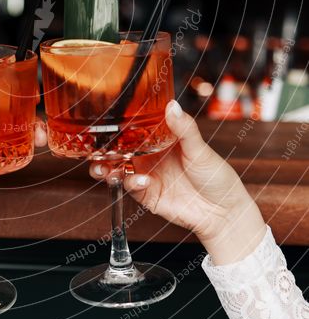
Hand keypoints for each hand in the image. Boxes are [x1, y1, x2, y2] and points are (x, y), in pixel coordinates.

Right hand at [89, 100, 265, 264]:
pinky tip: (142, 180)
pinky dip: (130, 182)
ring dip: (106, 167)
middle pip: (117, 149)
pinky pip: (130, 187)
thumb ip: (184, 129)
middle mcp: (149, 156)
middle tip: (95, 149)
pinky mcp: (147, 195)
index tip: (104, 120)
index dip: (117, 125)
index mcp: (160, 140)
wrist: (223, 212)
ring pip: (116, 168)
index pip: (133, 129)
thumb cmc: (217, 176)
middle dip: (102, 149)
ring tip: (105, 168)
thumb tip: (172, 105)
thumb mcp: (200, 149)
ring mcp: (146, 175)